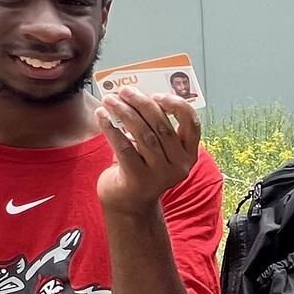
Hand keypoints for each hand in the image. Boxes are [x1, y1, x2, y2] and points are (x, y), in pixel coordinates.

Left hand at [95, 87, 201, 210]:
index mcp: (188, 154)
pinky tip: (102, 116)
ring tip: (109, 100)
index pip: (192, 122)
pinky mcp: (138, 180)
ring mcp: (160, 175)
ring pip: (143, 135)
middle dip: (142, 103)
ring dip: (124, 112)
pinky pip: (124, 148)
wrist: (128, 203)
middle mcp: (179, 165)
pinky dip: (111, 128)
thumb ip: (154, 126)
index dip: (176, 104)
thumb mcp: (156, 148)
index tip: (156, 94)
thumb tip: (137, 95)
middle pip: (162, 125)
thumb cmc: (141, 167)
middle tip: (124, 91)